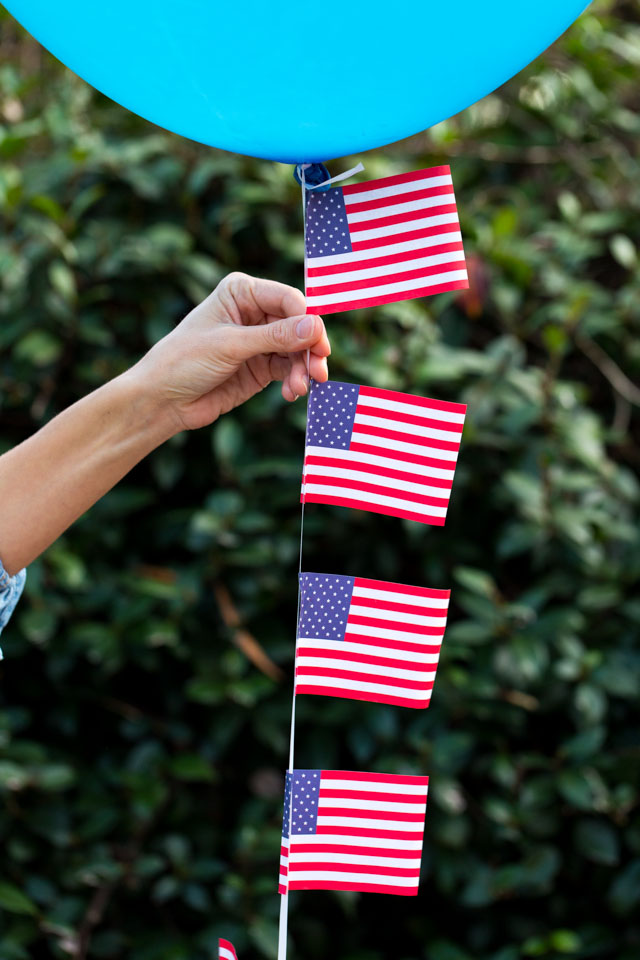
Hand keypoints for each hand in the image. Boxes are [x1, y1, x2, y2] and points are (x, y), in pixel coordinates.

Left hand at [131, 273, 330, 431]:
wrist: (163, 400)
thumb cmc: (184, 361)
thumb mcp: (230, 345)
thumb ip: (274, 337)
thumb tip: (314, 327)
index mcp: (242, 292)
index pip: (288, 299)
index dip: (307, 320)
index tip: (318, 344)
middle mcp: (254, 312)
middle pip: (298, 325)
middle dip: (309, 349)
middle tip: (318, 372)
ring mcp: (259, 341)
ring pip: (297, 350)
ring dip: (303, 369)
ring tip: (300, 389)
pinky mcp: (261, 367)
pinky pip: (289, 370)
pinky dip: (294, 381)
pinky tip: (291, 393)